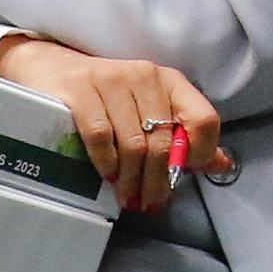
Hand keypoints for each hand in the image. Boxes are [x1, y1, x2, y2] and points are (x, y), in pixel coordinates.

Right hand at [0, 38, 225, 214]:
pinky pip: (101, 136)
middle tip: (150, 203)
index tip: (182, 177)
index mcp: (171, 81)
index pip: (204, 119)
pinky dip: (107, 163)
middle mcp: (146, 76)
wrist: (50, 68)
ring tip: (129, 197)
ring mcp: (112, 80)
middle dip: (158, 179)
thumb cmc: (106, 96)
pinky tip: (108, 176)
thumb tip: (222, 164)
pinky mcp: (79, 91)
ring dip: (132, 178)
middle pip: (165, 139)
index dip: (199, 154)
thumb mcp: (147, 109)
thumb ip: (184, 137)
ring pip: (134, 142)